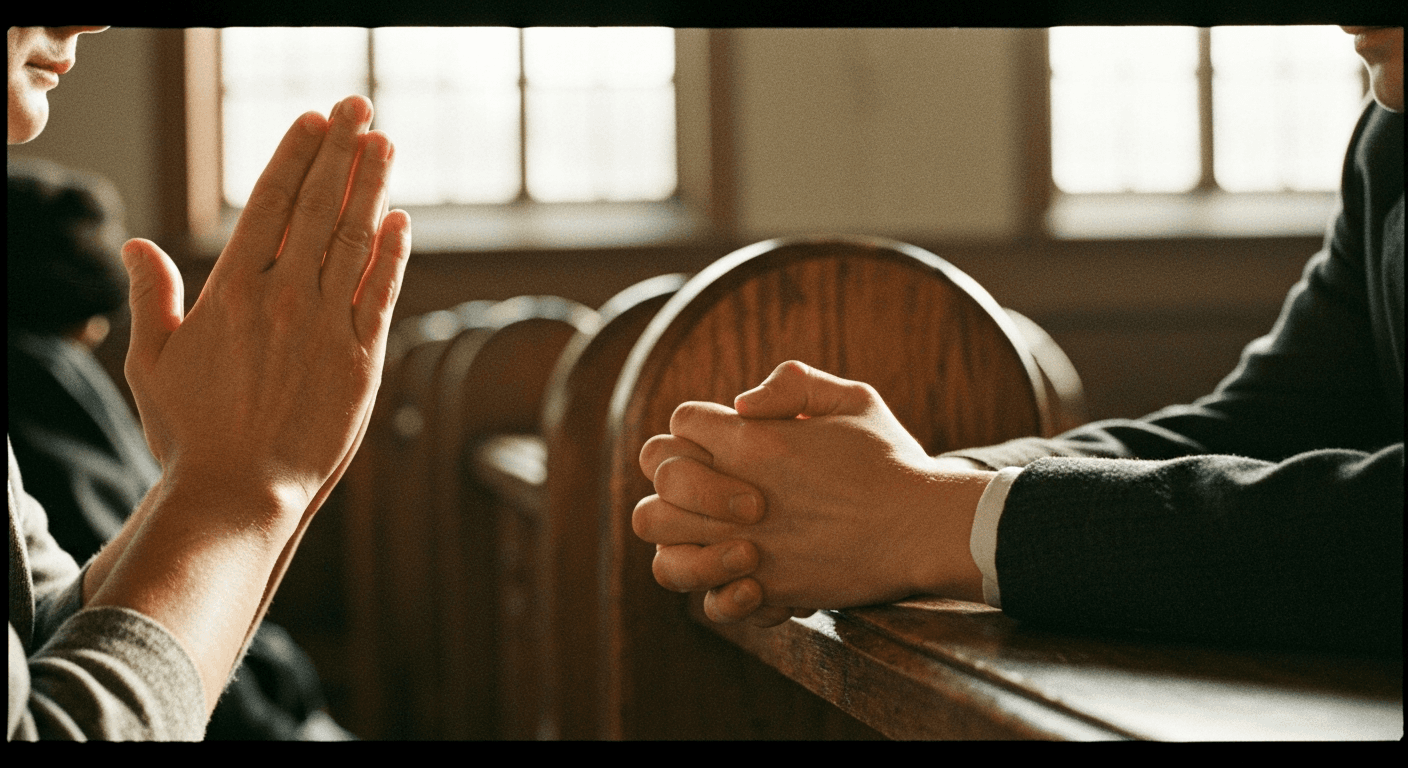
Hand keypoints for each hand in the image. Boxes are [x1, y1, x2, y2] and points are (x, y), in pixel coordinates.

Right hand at [120, 95, 410, 532]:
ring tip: (384, 143)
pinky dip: (393, 254)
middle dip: (341, 152)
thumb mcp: (153, 361)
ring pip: (355, 241)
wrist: (240, 493)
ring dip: (371, 187)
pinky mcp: (363, 360)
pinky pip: (382, 294)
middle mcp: (284, 298)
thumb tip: (139, 244)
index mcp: (232, 292)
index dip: (295, 157)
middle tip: (360, 108)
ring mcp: (328, 327)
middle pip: (318, 208)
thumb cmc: (190, 433)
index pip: (270, 205)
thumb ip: (152, 297)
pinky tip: (401, 220)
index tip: (315, 122)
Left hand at [635, 361, 991, 623]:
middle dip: (676, 477)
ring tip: (718, 539)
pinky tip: (753, 579)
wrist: (925, 527)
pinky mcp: (769, 589)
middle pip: (657, 475)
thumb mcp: (853, 399)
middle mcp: (737, 493)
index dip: (700, 427)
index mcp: (754, 440)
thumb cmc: (891, 462)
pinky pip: (709, 600)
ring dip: (681, 538)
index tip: (731, 440)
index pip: (681, 422)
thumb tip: (739, 402)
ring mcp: (747, 545)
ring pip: (661, 542)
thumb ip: (793, 384)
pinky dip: (721, 593)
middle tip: (716, 489)